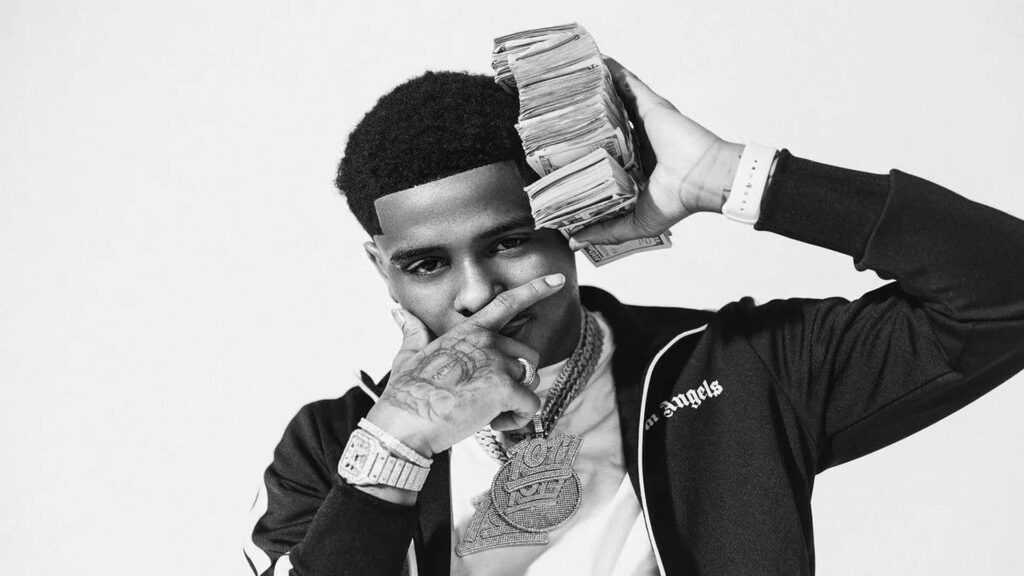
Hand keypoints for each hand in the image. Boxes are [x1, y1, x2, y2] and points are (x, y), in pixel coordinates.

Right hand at [364, 273, 566, 457]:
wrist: (403, 424)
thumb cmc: (405, 395)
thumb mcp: (407, 356)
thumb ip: (413, 332)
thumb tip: (398, 312)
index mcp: (467, 331)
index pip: (507, 303)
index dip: (535, 289)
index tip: (557, 280)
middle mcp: (485, 341)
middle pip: (528, 355)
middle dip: (516, 380)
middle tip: (487, 399)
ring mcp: (495, 363)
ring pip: (531, 381)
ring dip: (515, 402)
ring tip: (485, 412)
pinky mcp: (503, 389)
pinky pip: (530, 406)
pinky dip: (516, 420)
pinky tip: (491, 423)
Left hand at [568, 57, 743, 246]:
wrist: (702, 180)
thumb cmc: (676, 201)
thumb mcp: (633, 224)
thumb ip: (604, 231)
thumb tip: (574, 241)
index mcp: (633, 166)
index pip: (601, 155)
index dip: (581, 151)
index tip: (555, 150)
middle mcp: (635, 141)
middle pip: (602, 125)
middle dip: (582, 119)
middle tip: (555, 114)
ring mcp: (642, 121)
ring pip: (612, 100)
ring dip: (594, 90)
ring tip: (570, 83)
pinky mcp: (650, 105)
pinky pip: (628, 82)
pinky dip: (613, 71)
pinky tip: (596, 61)